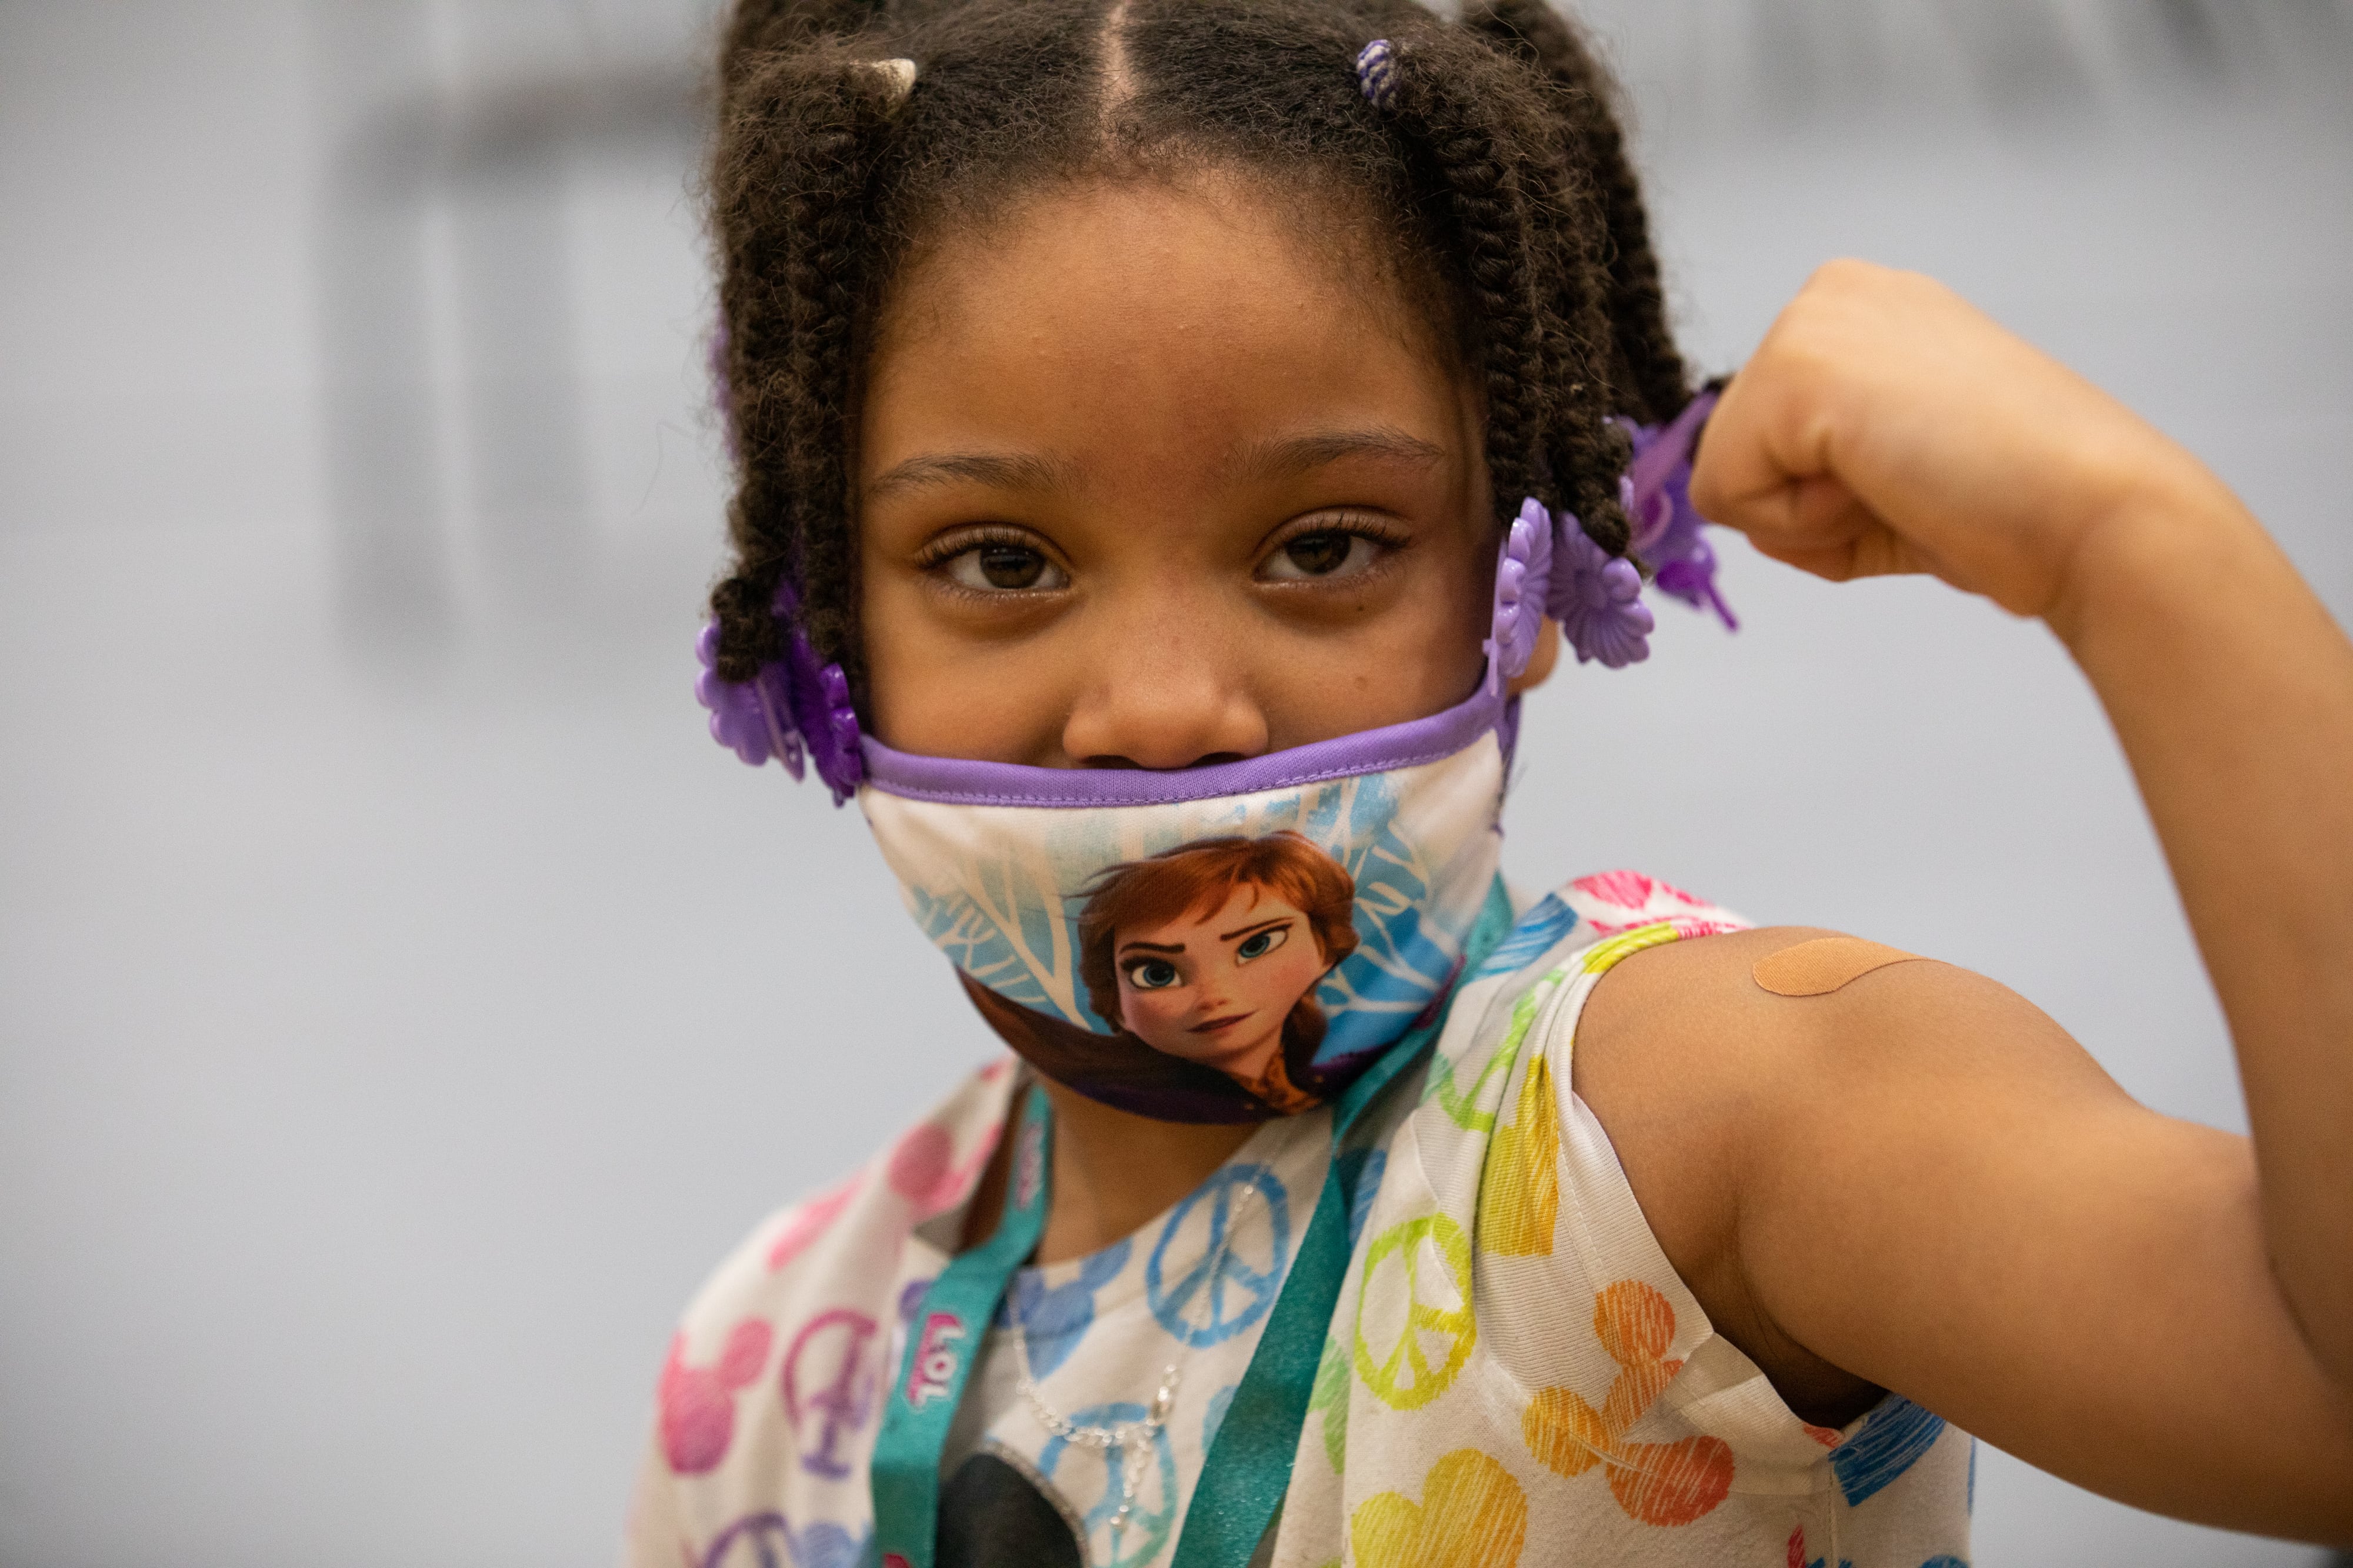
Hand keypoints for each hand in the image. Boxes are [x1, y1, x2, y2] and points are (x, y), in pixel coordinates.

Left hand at [1689, 259, 2213, 619]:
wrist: (2092, 512)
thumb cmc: (2013, 500)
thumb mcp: (1889, 466)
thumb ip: (1804, 468)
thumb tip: (1722, 495)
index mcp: (1858, 309)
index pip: (1765, 432)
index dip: (1823, 489)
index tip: (1920, 471)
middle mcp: (1828, 295)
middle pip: (1733, 451)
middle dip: (1806, 503)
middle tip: (1918, 483)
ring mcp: (1807, 324)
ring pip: (1722, 478)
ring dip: (1806, 519)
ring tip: (1908, 482)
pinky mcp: (1793, 373)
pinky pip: (1726, 498)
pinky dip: (1801, 527)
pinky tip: (1888, 485)